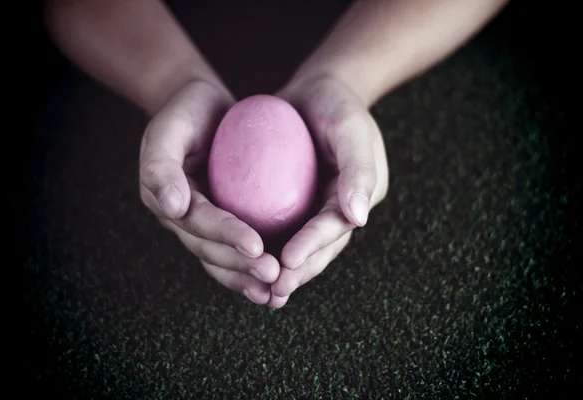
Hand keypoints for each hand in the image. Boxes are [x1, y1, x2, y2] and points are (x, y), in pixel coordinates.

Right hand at [139, 79, 280, 303]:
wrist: (199, 106)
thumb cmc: (185, 111)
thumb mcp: (168, 128)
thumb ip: (161, 166)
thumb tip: (172, 208)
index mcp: (164, 198)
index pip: (198, 222)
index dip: (226, 236)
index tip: (257, 246)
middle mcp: (181, 218)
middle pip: (210, 249)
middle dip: (241, 266)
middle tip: (274, 276)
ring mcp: (200, 224)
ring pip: (222, 258)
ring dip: (247, 278)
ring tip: (275, 292)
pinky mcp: (221, 222)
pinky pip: (234, 250)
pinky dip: (251, 268)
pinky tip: (275, 281)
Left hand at [267, 75, 388, 307]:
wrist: (318, 91)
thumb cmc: (337, 104)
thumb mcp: (351, 128)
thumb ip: (358, 170)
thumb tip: (359, 219)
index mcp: (357, 199)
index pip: (333, 228)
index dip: (312, 247)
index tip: (288, 263)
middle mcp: (338, 210)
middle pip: (318, 248)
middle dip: (297, 272)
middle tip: (273, 293)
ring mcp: (315, 208)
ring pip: (299, 247)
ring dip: (282, 272)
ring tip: (261, 294)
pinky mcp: (293, 203)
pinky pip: (280, 231)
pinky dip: (266, 250)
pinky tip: (243, 264)